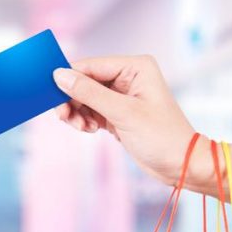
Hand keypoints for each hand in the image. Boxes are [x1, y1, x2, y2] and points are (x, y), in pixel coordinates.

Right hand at [53, 55, 195, 185]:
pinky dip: (85, 119)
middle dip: (72, 99)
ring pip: (85, 97)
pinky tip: (89, 129)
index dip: (69, 78)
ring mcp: (122, 95)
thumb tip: (59, 76)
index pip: (91, 66)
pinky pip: (91, 110)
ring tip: (82, 127)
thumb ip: (89, 93)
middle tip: (64, 117)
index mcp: (135, 67)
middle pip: (85, 81)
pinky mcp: (118, 112)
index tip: (50, 94)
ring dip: (77, 112)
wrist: (181, 166)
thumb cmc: (162, 137)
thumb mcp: (123, 113)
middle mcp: (129, 76)